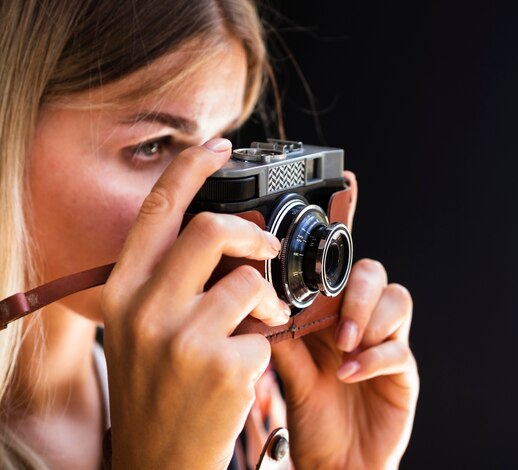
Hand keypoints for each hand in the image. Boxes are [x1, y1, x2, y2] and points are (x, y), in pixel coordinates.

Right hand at [100, 138, 289, 469]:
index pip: (158, 209)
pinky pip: (266, 327)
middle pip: (212, 230)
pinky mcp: (224, 364)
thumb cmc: (155, 391)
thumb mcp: (140, 329)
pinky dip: (268, 338)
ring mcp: (185, 337)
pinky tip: (253, 360)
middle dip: (253, 234)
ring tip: (265, 321)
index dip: (191, 167)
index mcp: (124, 292)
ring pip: (251, 280)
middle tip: (268, 249)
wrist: (158, 463)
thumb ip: (167, 281)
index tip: (219, 147)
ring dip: (269, 299)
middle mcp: (147, 308)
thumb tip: (215, 235)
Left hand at [271, 173, 418, 468]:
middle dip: (357, 288)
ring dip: (368, 317)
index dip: (347, 220)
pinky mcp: (402, 369)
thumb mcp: (286, 368)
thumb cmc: (310, 414)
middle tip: (335, 318)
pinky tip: (349, 372)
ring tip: (343, 345)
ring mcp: (384, 341)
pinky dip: (374, 356)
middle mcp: (359, 318)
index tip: (346, 187)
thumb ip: (277, 332)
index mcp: (329, 310)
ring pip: (396, 298)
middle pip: (372, 271)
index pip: (339, 260)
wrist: (334, 463)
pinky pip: (399, 348)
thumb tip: (252, 297)